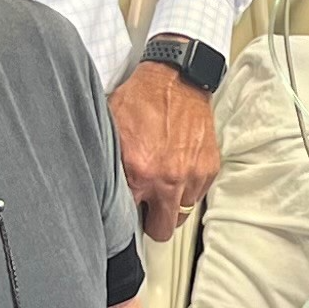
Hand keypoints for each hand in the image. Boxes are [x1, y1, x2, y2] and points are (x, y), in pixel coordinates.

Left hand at [110, 64, 221, 241]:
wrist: (175, 78)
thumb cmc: (140, 100)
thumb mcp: (111, 131)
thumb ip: (110, 165)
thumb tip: (100, 188)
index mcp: (140, 172)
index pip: (130, 219)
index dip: (125, 217)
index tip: (124, 212)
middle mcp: (168, 179)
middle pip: (162, 229)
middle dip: (152, 222)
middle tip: (146, 207)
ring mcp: (192, 175)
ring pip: (182, 214)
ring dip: (172, 204)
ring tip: (162, 184)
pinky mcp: (209, 168)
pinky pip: (198, 195)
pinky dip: (188, 188)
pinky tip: (177, 170)